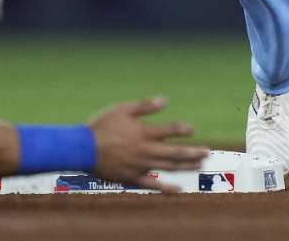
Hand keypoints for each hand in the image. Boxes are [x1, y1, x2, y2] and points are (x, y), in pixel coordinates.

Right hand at [86, 96, 209, 191]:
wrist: (82, 148)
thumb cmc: (101, 125)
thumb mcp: (122, 109)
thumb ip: (144, 106)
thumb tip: (165, 100)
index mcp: (143, 132)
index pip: (170, 131)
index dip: (182, 130)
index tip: (191, 129)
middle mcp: (145, 150)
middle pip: (174, 153)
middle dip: (192, 152)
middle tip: (207, 152)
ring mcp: (140, 165)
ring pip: (167, 167)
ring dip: (185, 166)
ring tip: (199, 165)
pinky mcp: (132, 177)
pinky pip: (152, 184)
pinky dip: (166, 188)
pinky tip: (179, 189)